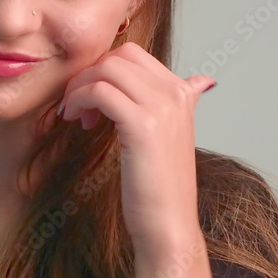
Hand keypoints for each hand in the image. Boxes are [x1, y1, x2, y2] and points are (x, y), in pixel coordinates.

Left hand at [58, 42, 215, 255]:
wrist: (169, 222)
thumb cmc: (162, 184)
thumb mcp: (174, 135)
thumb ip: (184, 102)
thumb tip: (201, 81)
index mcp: (182, 93)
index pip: (134, 55)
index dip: (104, 70)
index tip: (93, 98)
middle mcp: (175, 94)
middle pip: (119, 56)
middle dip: (90, 75)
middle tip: (79, 105)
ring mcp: (161, 107)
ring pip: (107, 69)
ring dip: (81, 87)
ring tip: (76, 114)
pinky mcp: (142, 125)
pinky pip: (100, 92)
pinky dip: (80, 100)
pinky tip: (78, 121)